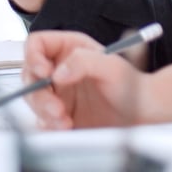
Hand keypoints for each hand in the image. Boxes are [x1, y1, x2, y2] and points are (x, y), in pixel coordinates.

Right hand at [23, 30, 145, 129]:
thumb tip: (57, 73)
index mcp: (69, 48)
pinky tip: (67, 126)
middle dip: (38, 93)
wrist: (142, 113)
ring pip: (33, 99)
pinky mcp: (59, 114)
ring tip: (65, 120)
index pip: (37, 44)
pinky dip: (49, 125)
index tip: (44, 72)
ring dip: (44, 111)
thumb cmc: (130, 84)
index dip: (33, 56)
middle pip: (30, 75)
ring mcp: (58, 92)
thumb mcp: (110, 66)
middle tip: (56, 108)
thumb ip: (83, 62)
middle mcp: (60, 68)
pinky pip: (41, 119)